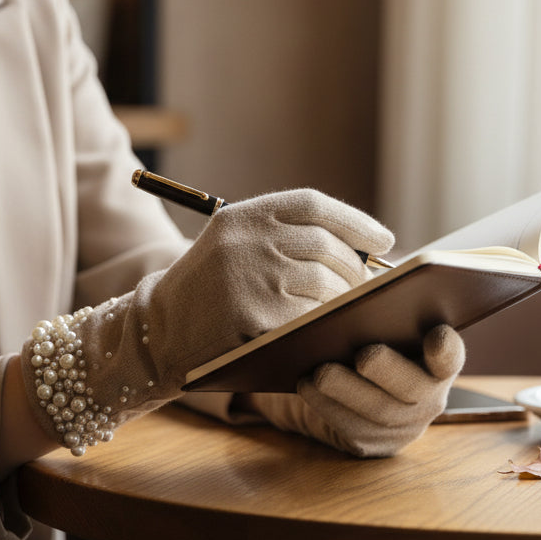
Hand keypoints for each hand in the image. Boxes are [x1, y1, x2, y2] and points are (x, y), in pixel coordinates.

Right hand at [20, 189, 392, 453]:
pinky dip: (329, 326)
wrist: (157, 334)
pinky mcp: (255, 320)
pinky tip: (335, 332)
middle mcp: (246, 240)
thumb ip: (284, 237)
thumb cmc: (209, 291)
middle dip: (355, 270)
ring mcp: (250, 279)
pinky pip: (311, 320)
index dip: (354, 221)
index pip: (312, 205)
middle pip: (326, 247)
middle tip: (370, 288)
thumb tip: (365, 250)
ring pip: (326, 285)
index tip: (383, 241)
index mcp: (241, 215)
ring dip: (347, 301)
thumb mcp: (233, 246)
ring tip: (354, 311)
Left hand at [249, 324, 465, 457]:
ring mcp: (404, 426)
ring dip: (347, 390)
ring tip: (320, 372)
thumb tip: (358, 309)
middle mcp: (429, 398)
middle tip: (364, 355)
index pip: (450, 357)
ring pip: (379, 412)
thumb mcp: (381, 328)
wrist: (354, 387)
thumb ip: (381, 317)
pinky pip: (352, 429)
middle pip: (413, 388)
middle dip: (389, 370)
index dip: (446, 348)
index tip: (435, 334)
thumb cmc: (371, 343)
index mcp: (437, 362)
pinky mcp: (374, 444)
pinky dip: (327, 406)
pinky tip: (306, 385)